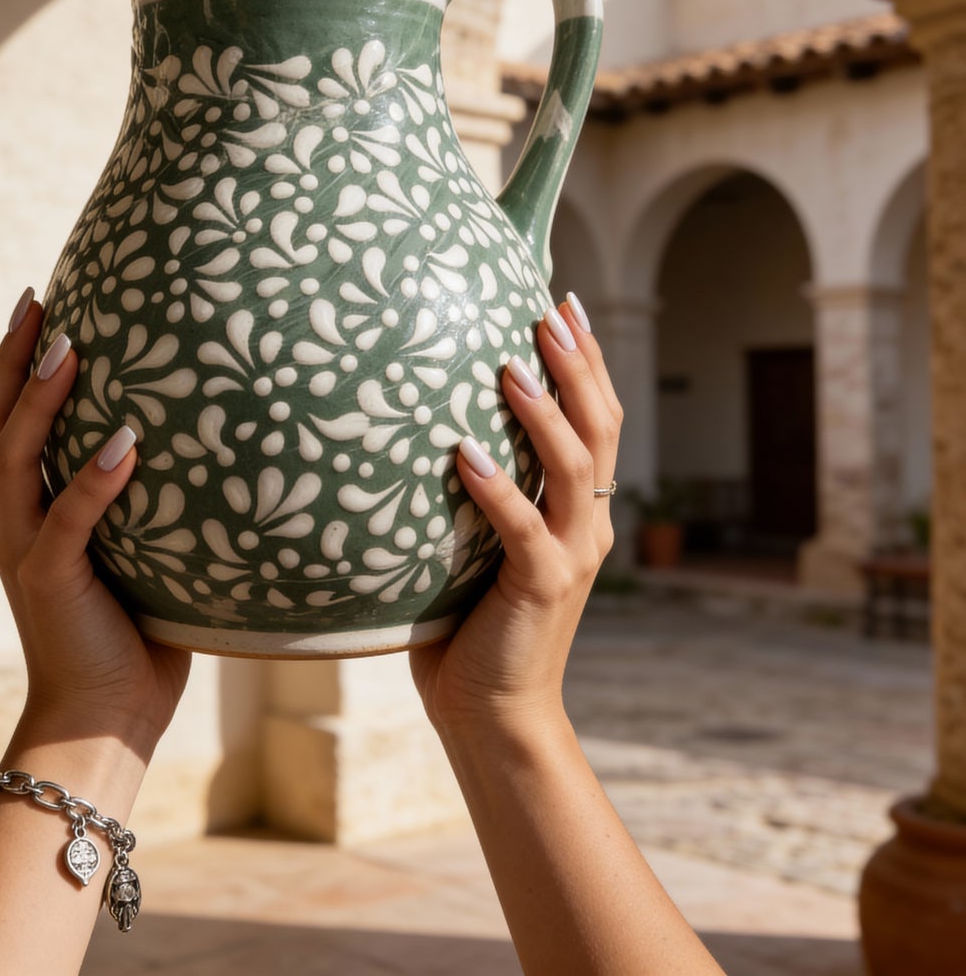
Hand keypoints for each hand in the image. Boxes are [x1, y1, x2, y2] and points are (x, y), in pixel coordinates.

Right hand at [0, 292, 190, 751]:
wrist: (98, 719)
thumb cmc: (128, 632)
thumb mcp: (130, 549)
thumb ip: (140, 498)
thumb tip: (200, 439)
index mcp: (19, 512)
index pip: (4, 422)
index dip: (13, 362)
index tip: (36, 303)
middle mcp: (8, 521)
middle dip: (14, 357)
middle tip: (37, 298)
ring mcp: (22, 549)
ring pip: (17, 457)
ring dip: (41, 399)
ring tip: (70, 345)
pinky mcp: (48, 582)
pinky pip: (67, 520)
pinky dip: (94, 479)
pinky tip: (125, 440)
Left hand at [410, 296, 620, 738]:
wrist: (494, 711)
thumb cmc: (470, 621)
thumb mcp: (476, 541)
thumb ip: (469, 490)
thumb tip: (415, 425)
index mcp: (577, 507)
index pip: (596, 418)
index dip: (586, 359)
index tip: (563, 301)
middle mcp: (586, 522)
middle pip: (598, 426)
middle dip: (577, 364)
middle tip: (550, 311)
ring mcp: (571, 554)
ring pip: (573, 467)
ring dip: (545, 413)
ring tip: (511, 365)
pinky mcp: (543, 588)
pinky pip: (524, 529)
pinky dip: (496, 489)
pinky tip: (463, 451)